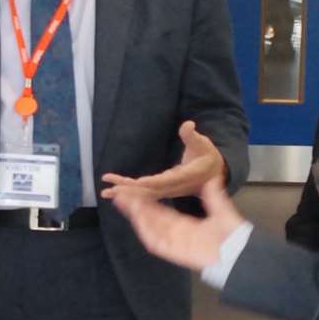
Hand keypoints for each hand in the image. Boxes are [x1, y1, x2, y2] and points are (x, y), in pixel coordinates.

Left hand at [100, 120, 224, 200]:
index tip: (138, 182)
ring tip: (105, 191)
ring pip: (144, 194)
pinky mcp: (161, 190)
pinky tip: (112, 189)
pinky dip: (128, 191)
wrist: (212, 175)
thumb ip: (192, 136)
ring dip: (125, 193)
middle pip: (151, 191)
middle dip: (131, 192)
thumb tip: (188, 125)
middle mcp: (174, 187)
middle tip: (112, 190)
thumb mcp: (203, 144)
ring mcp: (167, 191)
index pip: (167, 181)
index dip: (153, 182)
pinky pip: (143, 193)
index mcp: (185, 176)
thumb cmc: (207, 156)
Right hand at [110, 174, 243, 272]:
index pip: (163, 213)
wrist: (237, 252)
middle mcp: (177, 234)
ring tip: (126, 202)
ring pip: (150, 229)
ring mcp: (174, 243)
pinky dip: (146, 231)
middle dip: (137, 208)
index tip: (138, 193)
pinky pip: (155, 242)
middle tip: (122, 195)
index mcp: (186, 225)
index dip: (150, 204)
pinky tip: (138, 219)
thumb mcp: (222, 211)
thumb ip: (214, 196)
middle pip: (152, 220)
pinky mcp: (174, 252)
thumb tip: (213, 178)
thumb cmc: (232, 235)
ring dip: (138, 216)